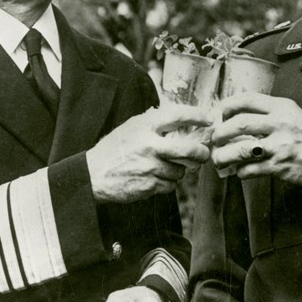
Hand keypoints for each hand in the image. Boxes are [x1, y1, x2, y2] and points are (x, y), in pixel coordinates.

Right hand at [87, 104, 211, 202]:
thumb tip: (183, 119)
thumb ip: (154, 123)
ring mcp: (150, 167)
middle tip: (204, 153)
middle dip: (201, 152)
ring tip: (166, 167)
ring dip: (178, 170)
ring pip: (180, 171)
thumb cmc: (115, 148)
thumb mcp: (132, 127)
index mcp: (145, 126)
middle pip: (188, 149)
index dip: (196, 116)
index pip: (177, 115)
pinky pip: (170, 186)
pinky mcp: (149, 185)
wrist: (94, 174)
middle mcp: (149, 145)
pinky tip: (156, 177)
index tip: (207, 119)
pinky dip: (167, 183)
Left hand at [211, 92, 301, 187]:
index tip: (219, 114)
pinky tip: (240, 170)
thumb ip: (269, 112)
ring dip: (223, 155)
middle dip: (219, 132)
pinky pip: (249, 169)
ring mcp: (279, 146)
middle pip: (238, 124)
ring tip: (218, 159)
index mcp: (282, 107)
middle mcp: (280, 124)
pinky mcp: (279, 166)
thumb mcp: (293, 114)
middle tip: (214, 138)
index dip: (227, 106)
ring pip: (240, 149)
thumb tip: (237, 116)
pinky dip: (240, 171)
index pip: (247, 99)